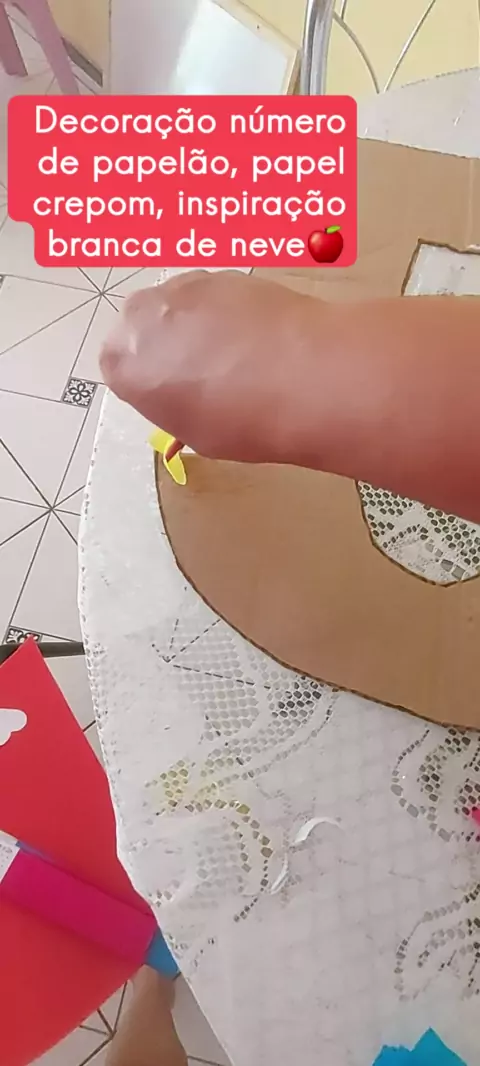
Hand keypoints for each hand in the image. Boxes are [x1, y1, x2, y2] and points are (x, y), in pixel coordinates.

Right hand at [100, 269, 325, 464]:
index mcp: (122, 362)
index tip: (176, 396)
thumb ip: (176, 407)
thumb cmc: (242, 422)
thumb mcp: (196, 434)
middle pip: (144, 328)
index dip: (151, 383)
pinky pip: (215, 296)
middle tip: (205, 375)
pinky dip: (229, 312)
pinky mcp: (224, 273)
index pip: (121, 369)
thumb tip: (188, 398)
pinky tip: (259, 337)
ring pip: (179, 307)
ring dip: (197, 325)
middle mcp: (142, 316)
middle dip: (167, 346)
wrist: (304, 377)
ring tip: (238, 357)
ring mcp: (184, 287)